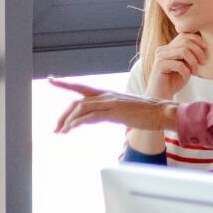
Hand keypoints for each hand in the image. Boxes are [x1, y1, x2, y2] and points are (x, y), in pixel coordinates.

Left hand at [50, 79, 178, 135]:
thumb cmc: (146, 113)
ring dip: (68, 121)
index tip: (51, 80)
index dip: (65, 84)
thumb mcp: (125, 109)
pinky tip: (73, 128)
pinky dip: (79, 121)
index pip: (82, 87)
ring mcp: (111, 103)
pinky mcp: (115, 112)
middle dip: (63, 115)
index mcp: (108, 94)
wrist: (161, 112)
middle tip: (57, 128)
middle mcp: (106, 96)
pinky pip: (91, 116)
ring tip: (62, 132)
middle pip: (77, 101)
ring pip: (81, 108)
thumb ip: (111, 110)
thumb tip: (101, 116)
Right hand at [145, 32, 206, 100]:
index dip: (198, 40)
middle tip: (203, 63)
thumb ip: (190, 55)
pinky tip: (187, 76)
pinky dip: (186, 71)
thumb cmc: (174, 81)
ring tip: (195, 71)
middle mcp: (163, 49)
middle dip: (198, 51)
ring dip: (193, 61)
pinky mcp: (159, 65)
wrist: (161, 96)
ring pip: (183, 51)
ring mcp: (160, 56)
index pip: (185, 35)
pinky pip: (178, 64)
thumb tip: (204, 45)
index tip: (207, 49)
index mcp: (169, 47)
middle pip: (186, 41)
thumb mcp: (186, 66)